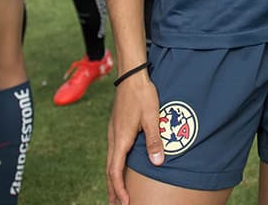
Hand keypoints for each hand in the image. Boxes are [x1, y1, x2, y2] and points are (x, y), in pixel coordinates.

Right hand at [106, 72, 163, 204]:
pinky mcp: (116, 128)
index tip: (126, 202)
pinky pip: (112, 153)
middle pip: (109, 170)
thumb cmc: (142, 95)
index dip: (120, 189)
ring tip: (117, 194)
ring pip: (110, 162)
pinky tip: (119, 169)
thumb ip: (154, 141)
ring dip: (113, 179)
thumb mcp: (152, 117)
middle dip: (113, 190)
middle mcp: (113, 138)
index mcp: (121, 139)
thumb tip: (157, 163)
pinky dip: (114, 167)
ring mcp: (113, 133)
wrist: (131, 76)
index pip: (115, 171)